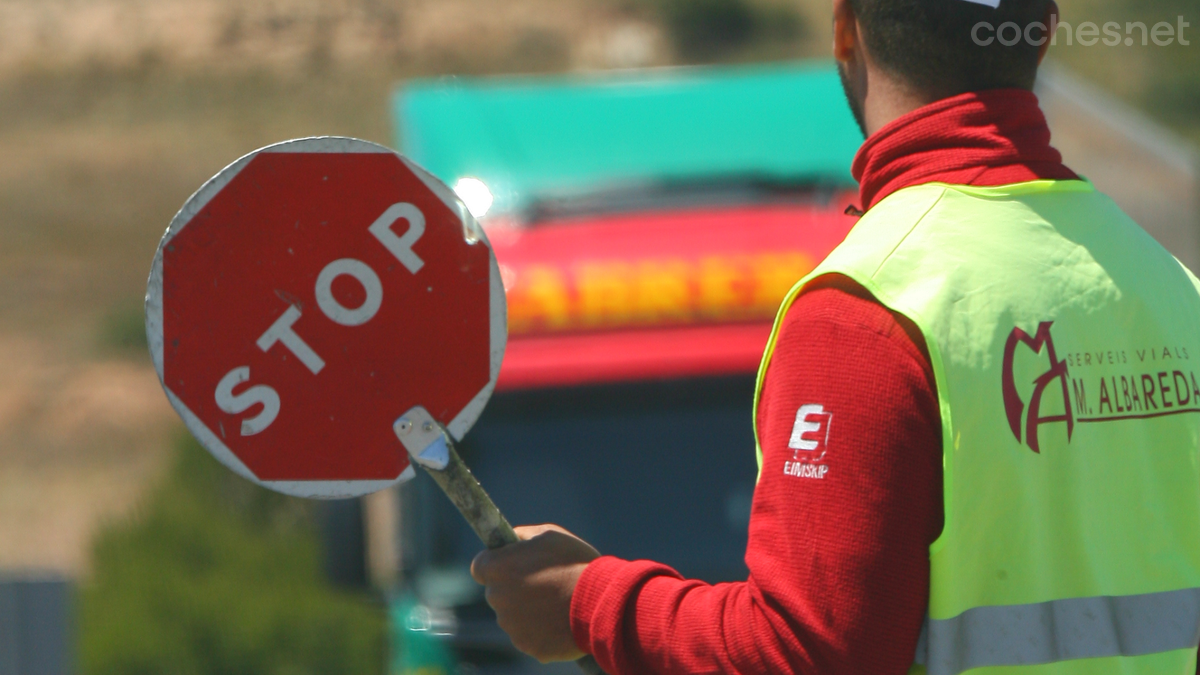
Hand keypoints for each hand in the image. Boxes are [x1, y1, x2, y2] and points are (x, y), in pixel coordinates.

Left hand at [470, 524, 599, 661]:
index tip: (512, 565)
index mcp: (498, 568)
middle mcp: (497, 598)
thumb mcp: (550, 535)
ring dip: (527, 609)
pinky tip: (560, 619)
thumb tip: (510, 540)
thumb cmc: (576, 563)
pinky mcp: (526, 645)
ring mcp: (510, 625)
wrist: (601, 603)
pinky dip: (540, 629)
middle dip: (513, 587)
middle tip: (542, 583)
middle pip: (497, 592)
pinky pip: (528, 635)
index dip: (496, 565)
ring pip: (512, 615)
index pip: (480, 567)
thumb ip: (522, 536)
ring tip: (556, 602)